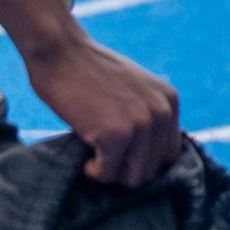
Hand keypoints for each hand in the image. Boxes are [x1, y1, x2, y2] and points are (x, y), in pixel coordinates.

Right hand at [26, 26, 181, 187]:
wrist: (60, 52)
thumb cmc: (88, 73)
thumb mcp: (133, 89)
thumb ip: (147, 116)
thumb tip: (148, 162)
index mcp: (169, 101)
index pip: (168, 154)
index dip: (142, 160)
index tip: (120, 155)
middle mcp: (162, 112)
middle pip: (151, 169)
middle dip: (125, 168)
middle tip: (102, 154)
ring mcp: (141, 124)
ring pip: (133, 177)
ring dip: (111, 172)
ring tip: (94, 154)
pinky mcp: (116, 135)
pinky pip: (107, 174)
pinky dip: (93, 171)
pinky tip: (85, 155)